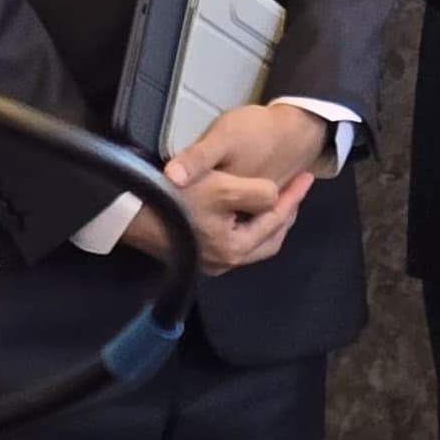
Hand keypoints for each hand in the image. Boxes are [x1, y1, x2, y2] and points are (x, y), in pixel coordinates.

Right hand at [119, 103, 326, 273]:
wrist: (131, 210)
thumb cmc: (177, 197)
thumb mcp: (222, 187)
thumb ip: (257, 193)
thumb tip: (272, 196)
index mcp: (234, 249)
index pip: (275, 221)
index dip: (293, 197)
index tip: (307, 177)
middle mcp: (224, 262)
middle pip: (268, 239)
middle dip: (284, 213)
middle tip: (295, 189)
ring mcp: (209, 261)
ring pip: (252, 241)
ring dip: (265, 219)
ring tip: (274, 196)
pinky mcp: (196, 253)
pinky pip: (234, 240)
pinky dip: (247, 223)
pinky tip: (245, 206)